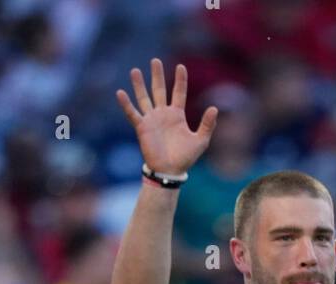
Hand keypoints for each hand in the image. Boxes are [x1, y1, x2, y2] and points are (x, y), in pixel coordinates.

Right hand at [117, 59, 217, 176]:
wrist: (170, 171)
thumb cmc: (185, 158)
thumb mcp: (200, 140)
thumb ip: (207, 124)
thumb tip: (215, 108)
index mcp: (177, 115)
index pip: (179, 92)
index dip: (180, 80)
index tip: (181, 66)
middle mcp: (163, 114)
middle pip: (159, 90)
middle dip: (157, 76)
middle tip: (155, 61)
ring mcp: (151, 120)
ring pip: (144, 98)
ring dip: (139, 85)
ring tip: (135, 70)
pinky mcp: (142, 128)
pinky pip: (132, 113)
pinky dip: (126, 104)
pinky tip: (120, 92)